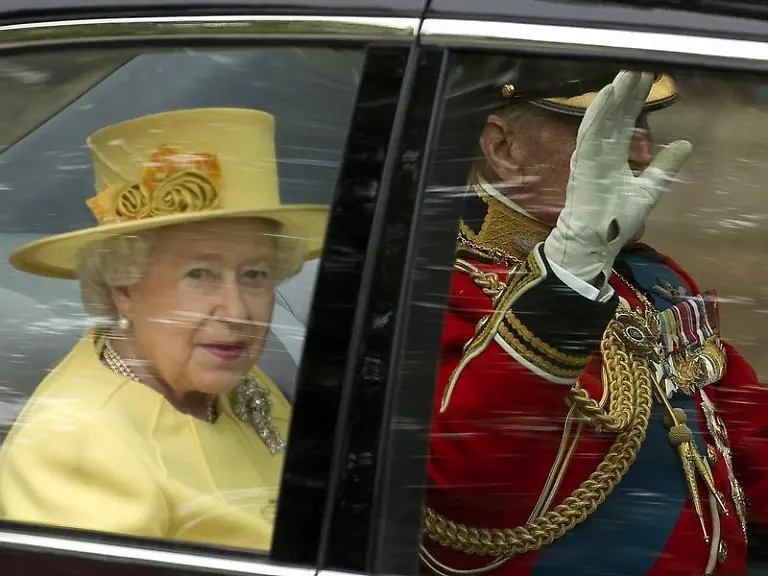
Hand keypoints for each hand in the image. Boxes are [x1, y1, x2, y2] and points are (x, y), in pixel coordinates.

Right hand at [543, 71, 692, 283]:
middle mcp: (598, 153)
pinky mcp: (582, 165)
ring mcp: (588, 157)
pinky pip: (589, 135)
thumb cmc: (615, 221)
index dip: (634, 100)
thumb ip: (664, 167)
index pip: (624, 122)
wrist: (595, 243)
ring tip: (625, 74)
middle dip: (625, 92)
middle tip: (638, 66)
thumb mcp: (649, 190)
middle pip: (613, 116)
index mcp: (611, 157)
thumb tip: (686, 144)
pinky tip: (606, 96)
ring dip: (613, 97)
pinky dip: (597, 115)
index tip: (646, 78)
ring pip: (601, 120)